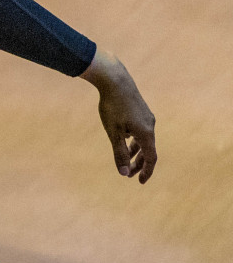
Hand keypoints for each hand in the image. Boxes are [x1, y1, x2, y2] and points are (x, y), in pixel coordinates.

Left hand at [80, 49, 156, 182]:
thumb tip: (124, 173)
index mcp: (146, 133)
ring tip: (126, 159)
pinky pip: (140, 130)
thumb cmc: (112, 106)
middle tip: (130, 175)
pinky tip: (125, 138)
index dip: (147, 171)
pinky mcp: (141, 110)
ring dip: (136, 151)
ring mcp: (147, 117)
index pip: (151, 158)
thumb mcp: (113, 132)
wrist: (115, 80)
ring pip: (144, 140)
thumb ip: (119, 153)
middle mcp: (150, 126)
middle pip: (148, 150)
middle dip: (139, 164)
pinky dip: (134, 140)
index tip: (140, 182)